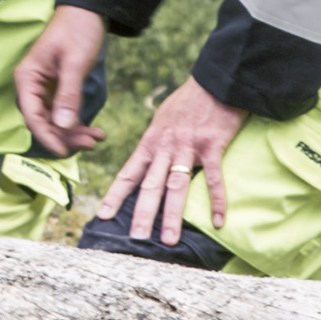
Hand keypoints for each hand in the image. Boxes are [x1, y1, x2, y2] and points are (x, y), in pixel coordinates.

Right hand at [16, 7, 110, 155]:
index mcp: (27, 78)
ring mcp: (44, 88)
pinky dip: (78, 123)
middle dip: (65, 136)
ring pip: (55, 121)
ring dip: (74, 133)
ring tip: (97, 138)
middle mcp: (31, 86)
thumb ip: (68, 95)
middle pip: (43, 122)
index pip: (31, 115)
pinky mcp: (58, 89)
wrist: (88, 11)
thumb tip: (64, 127)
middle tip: (91, 144)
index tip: (64, 151)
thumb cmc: (77, 30)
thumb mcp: (74, 63)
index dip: (46, 136)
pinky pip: (64, 113)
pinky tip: (95, 130)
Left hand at [109, 77, 245, 244]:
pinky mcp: (212, 145)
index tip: (102, 215)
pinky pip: (214, 177)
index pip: (129, 173)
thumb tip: (147, 161)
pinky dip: (217, 200)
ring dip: (172, 214)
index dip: (115, 195)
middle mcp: (165, 147)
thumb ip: (155, 142)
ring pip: (176, 185)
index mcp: (151, 142)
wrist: (216, 80)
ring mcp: (188, 146)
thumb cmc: (189, 101)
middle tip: (134, 238)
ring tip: (167, 240)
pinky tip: (218, 221)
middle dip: (141, 213)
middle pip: (150, 185)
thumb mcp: (162, 119)